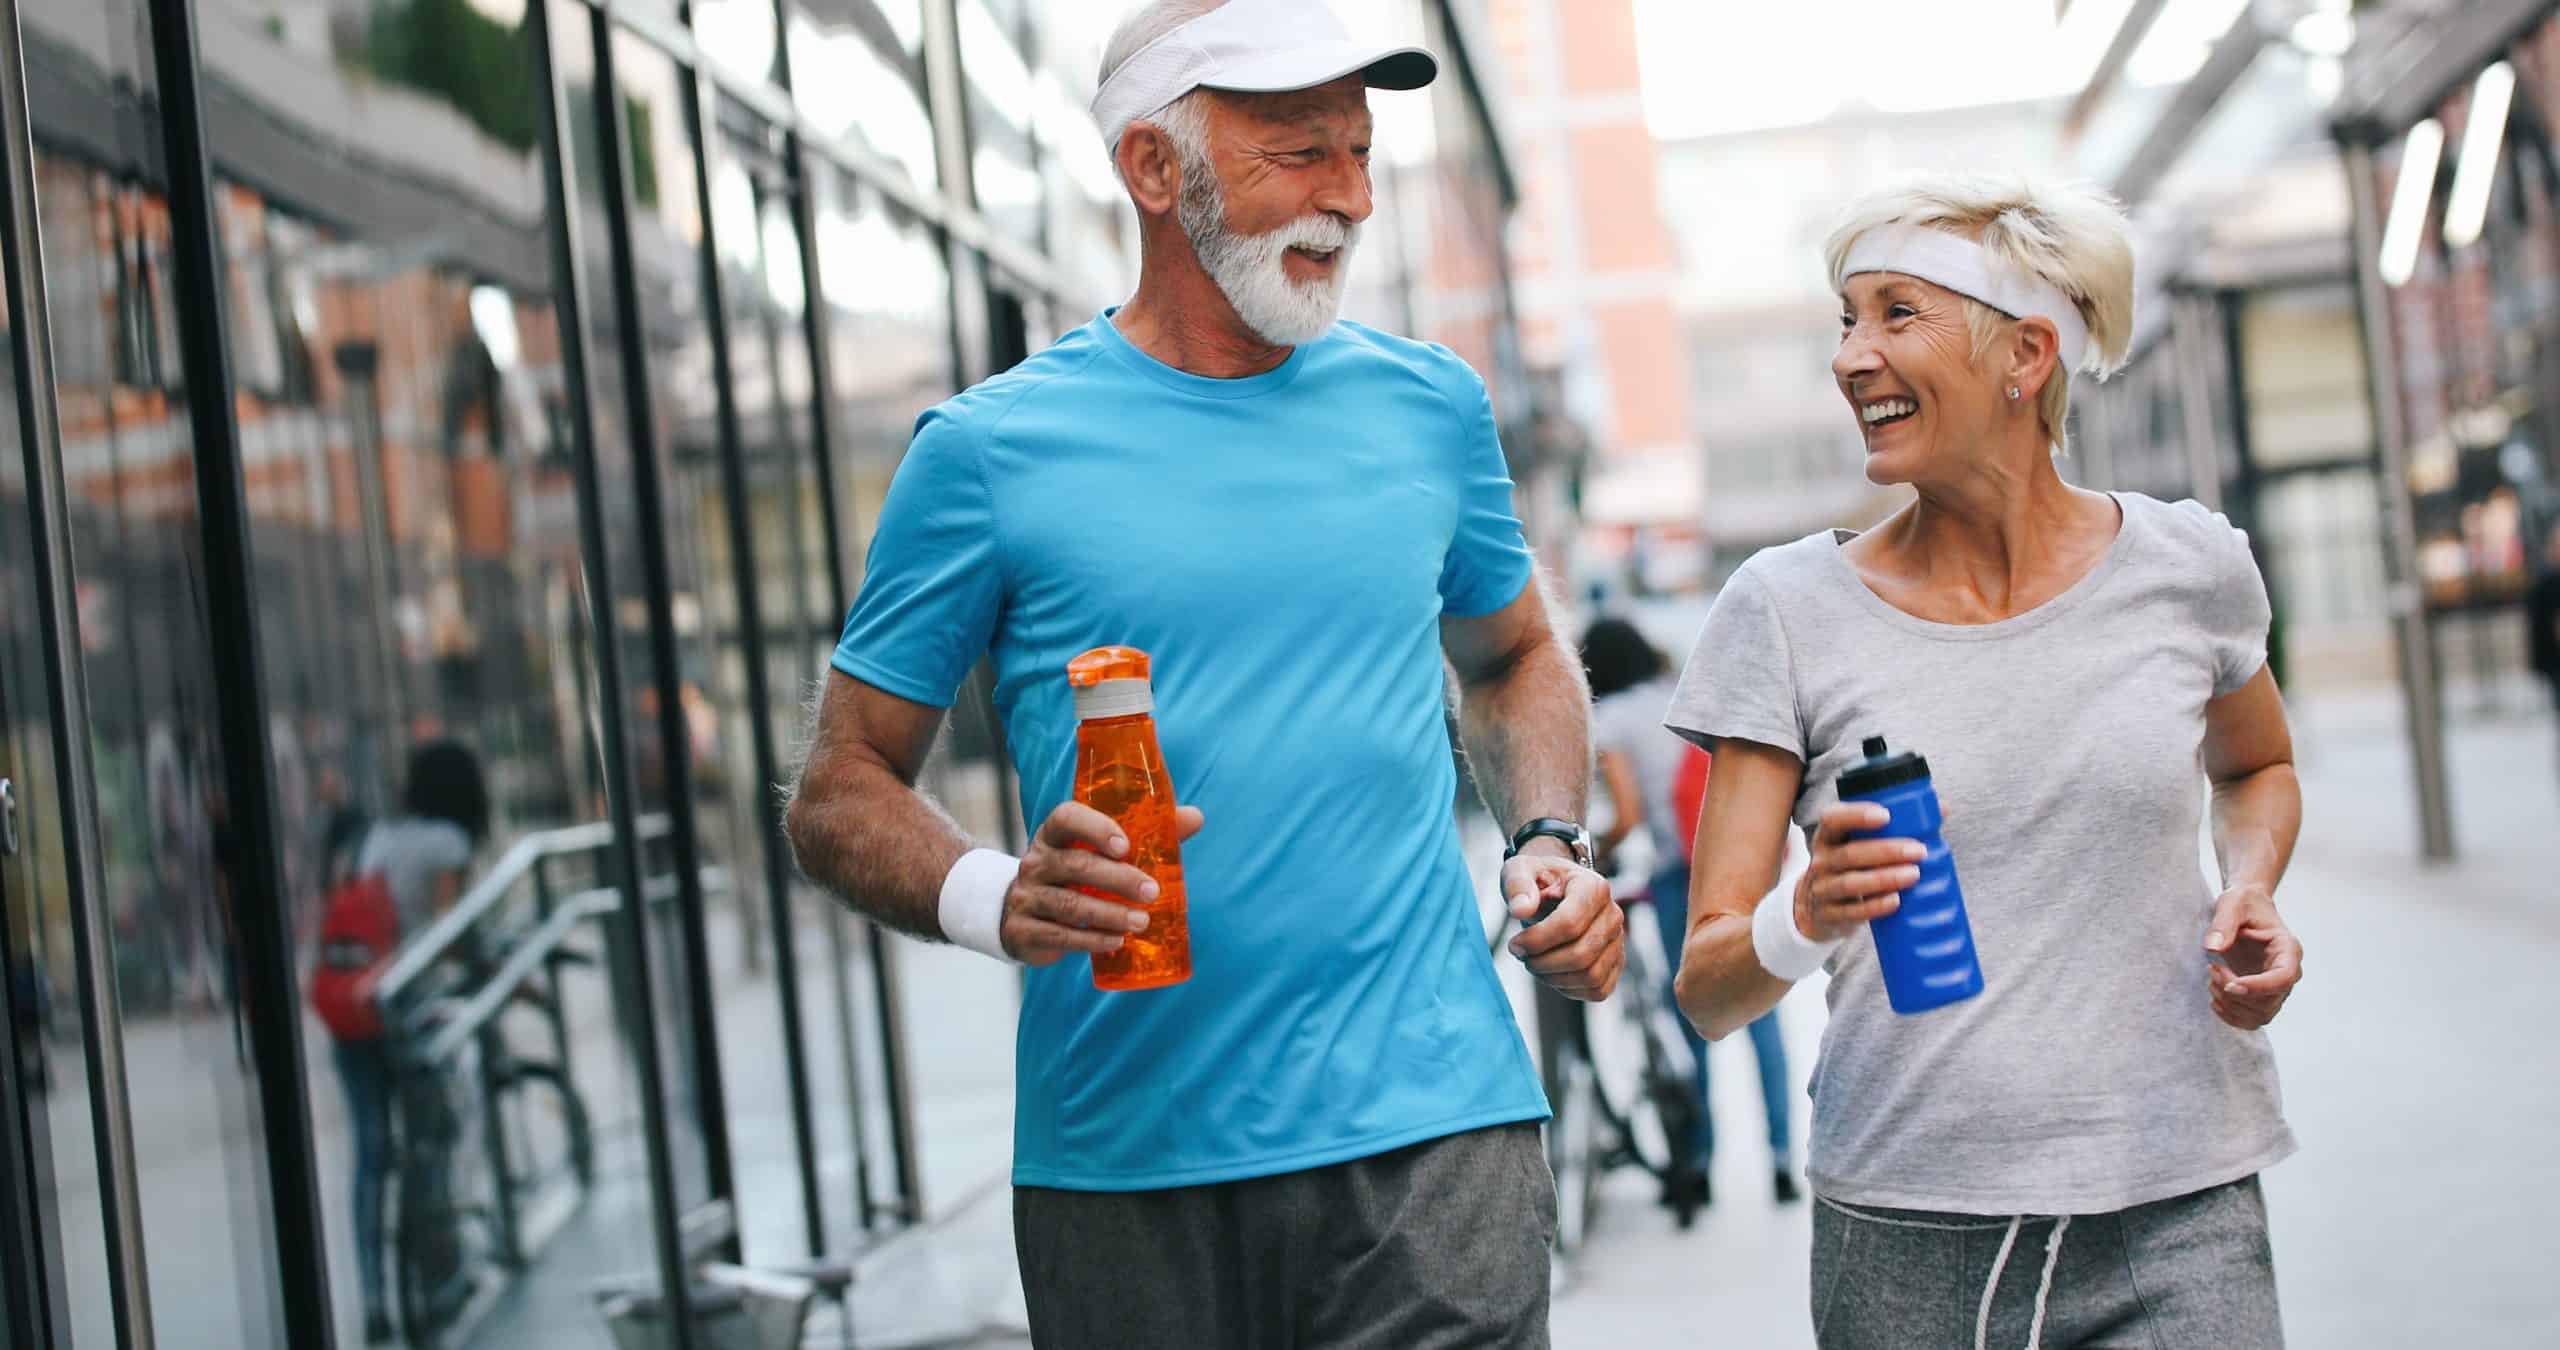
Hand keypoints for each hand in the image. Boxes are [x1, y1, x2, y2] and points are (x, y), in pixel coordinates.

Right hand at [1002, 801, 1205, 965]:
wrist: (1019, 913)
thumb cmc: (1072, 875)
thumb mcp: (1097, 852)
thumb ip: (1145, 833)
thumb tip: (1195, 817)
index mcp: (1053, 835)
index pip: (1066, 818)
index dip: (1096, 828)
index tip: (1126, 846)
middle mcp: (1036, 862)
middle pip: (1076, 865)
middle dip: (1118, 879)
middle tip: (1152, 891)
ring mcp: (1026, 897)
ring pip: (1069, 905)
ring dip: (1110, 914)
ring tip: (1142, 922)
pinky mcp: (1024, 930)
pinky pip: (1060, 935)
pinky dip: (1091, 940)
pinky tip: (1117, 940)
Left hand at [1504, 845, 1622, 1000]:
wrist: (1553, 890)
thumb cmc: (1536, 880)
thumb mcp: (1519, 870)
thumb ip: (1517, 885)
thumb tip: (1521, 910)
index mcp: (1594, 887)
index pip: (1570, 924)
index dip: (1537, 940)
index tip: (1514, 944)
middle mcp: (1613, 915)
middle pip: (1582, 954)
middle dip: (1543, 963)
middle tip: (1521, 956)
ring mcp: (1617, 941)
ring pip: (1591, 976)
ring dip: (1554, 978)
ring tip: (1534, 964)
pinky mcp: (1615, 963)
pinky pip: (1598, 990)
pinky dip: (1570, 989)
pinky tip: (1551, 974)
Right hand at [1793, 804, 1924, 943]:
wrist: (1817, 908)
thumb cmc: (1851, 868)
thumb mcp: (1859, 845)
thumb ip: (1895, 827)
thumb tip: (1940, 809)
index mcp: (1828, 837)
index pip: (1833, 819)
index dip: (1856, 816)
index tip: (1886, 815)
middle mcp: (1821, 861)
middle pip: (1849, 854)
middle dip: (1886, 851)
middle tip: (1919, 850)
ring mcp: (1823, 889)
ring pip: (1851, 883)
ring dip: (1884, 878)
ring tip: (1914, 874)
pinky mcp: (1830, 915)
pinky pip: (1852, 911)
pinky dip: (1875, 906)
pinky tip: (1896, 900)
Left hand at [2204, 884, 2300, 1029]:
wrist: (2245, 909)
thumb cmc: (2243, 903)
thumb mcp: (2232, 903)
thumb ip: (2223, 923)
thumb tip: (2213, 948)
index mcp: (2288, 949)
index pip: (2284, 978)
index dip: (2259, 987)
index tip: (2231, 984)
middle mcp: (2287, 972)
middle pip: (2270, 1001)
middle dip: (2236, 993)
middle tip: (2213, 968)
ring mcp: (2276, 987)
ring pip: (2261, 1015)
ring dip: (2231, 1005)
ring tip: (2212, 978)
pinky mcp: (2261, 996)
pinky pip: (2252, 1020)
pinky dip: (2231, 1016)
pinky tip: (2215, 998)